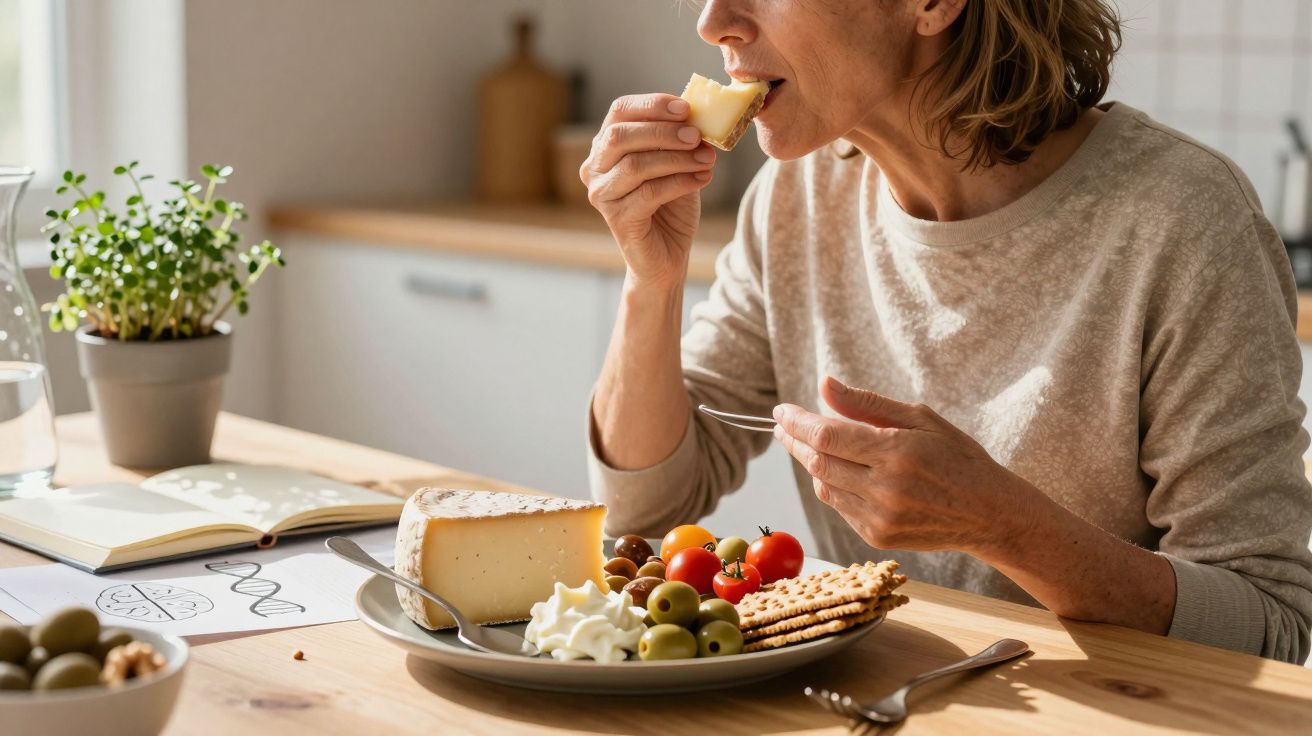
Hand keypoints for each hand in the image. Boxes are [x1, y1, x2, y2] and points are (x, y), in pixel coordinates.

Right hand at [581, 94, 716, 290]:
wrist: (667, 255)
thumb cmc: (670, 206)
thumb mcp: (676, 163)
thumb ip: (679, 139)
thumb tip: (699, 115)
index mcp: (606, 146)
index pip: (619, 111)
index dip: (652, 105)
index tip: (686, 108)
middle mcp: (595, 168)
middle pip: (620, 136)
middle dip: (662, 131)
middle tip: (697, 135)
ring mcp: (602, 195)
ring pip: (635, 165)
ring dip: (676, 158)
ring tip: (707, 159)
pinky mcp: (617, 219)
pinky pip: (649, 193)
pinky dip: (679, 182)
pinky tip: (702, 178)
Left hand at [772, 376, 1039, 556]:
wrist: (989, 513)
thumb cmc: (957, 457)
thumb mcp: (920, 419)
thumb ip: (866, 403)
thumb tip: (823, 385)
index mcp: (896, 452)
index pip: (827, 435)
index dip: (797, 422)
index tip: (781, 411)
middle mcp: (884, 488)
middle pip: (817, 462)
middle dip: (794, 441)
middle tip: (782, 425)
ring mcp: (879, 517)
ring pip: (823, 486)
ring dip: (810, 463)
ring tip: (807, 444)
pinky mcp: (876, 536)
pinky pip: (838, 506)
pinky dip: (830, 485)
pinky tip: (835, 470)